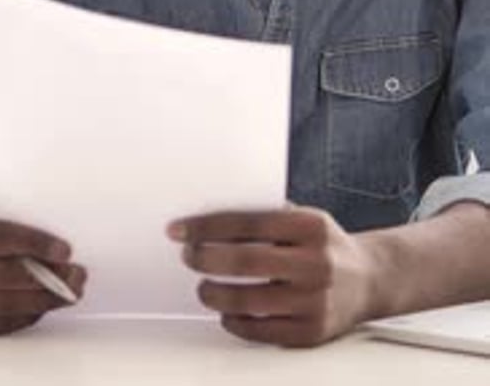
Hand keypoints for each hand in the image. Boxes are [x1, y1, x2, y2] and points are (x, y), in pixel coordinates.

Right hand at [0, 220, 86, 334]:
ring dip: (44, 301)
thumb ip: (16, 232)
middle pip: (5, 275)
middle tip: (77, 274)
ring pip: (4, 304)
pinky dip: (26, 316)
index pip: (2, 237)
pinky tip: (45, 307)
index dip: (36, 244)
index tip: (66, 250)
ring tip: (71, 293)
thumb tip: (56, 245)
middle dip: (47, 277)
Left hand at [166, 206, 373, 347]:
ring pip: (248, 300)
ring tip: (205, 288)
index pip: (246, 224)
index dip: (207, 226)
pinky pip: (261, 330)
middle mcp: (315, 263)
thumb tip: (211, 221)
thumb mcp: (305, 217)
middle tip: (188, 256)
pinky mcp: (311, 332)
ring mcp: (314, 300)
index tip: (180, 229)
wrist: (369, 279)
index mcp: (311, 226)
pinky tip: (228, 313)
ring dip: (215, 294)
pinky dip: (236, 322)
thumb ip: (267, 217)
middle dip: (205, 258)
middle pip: (244, 262)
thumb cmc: (326, 245)